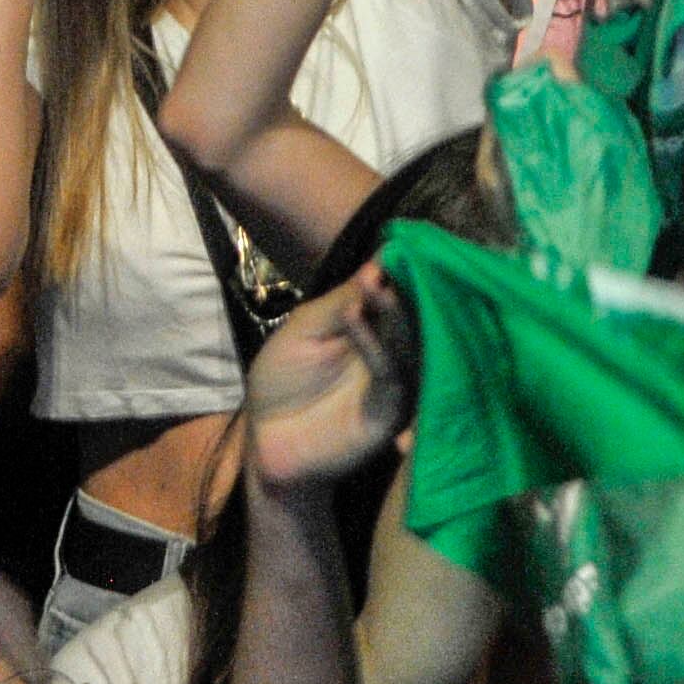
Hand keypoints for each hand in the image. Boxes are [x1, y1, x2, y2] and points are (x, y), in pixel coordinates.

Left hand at [245, 265, 409, 491]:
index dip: (403, 266)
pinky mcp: (393, 408)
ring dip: (394, 309)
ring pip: (410, 338)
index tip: (403, 239)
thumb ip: (342, 301)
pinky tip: (356, 316)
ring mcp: (398, 379)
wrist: (268, 443)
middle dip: (405, 283)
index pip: (402, 291)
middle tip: (399, 256)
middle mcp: (397, 350)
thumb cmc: (283, 383)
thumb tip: (381, 261)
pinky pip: (390, 371)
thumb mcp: (304, 329)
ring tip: (374, 283)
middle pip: (415, 312)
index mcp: (379, 327)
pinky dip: (373, 342)